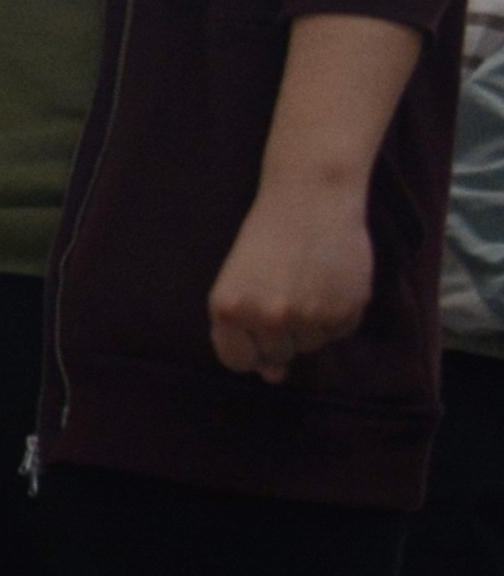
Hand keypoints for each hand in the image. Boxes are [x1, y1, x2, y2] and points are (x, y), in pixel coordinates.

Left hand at [210, 176, 374, 379]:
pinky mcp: (346, 310)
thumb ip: (249, 332)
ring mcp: (309, 316)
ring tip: (308, 280)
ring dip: (311, 323)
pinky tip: (330, 281)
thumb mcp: (241, 283)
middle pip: (278, 355)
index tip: (257, 325)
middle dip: (281, 332)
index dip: (250, 346)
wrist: (311, 199)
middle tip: (286, 288)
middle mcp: (268, 318)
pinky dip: (337, 313)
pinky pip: (340, 332)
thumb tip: (274, 377)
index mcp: (229, 311)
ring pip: (311, 345)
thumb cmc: (267, 240)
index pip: (238, 362)